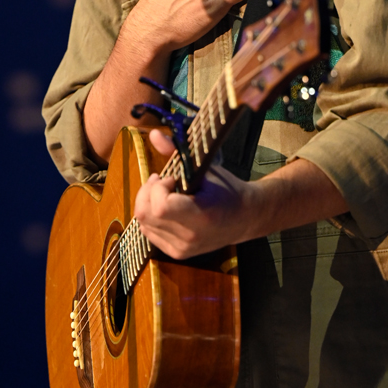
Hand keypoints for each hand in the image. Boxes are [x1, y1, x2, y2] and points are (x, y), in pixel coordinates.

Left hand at [134, 132, 349, 257]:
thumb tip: (153, 133)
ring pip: (143, 223)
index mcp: (201, 216)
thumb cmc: (225, 189)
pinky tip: (166, 207)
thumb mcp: (204, 168)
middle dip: (148, 192)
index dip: (158, 188)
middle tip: (163, 181)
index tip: (172, 178)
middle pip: (145, 214)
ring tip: (165, 193)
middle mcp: (190, 237)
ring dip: (148, 203)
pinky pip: (149, 232)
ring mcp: (182, 248)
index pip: (160, 206)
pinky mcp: (177, 253)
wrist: (245, 218)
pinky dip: (151, 217)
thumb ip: (176, 152)